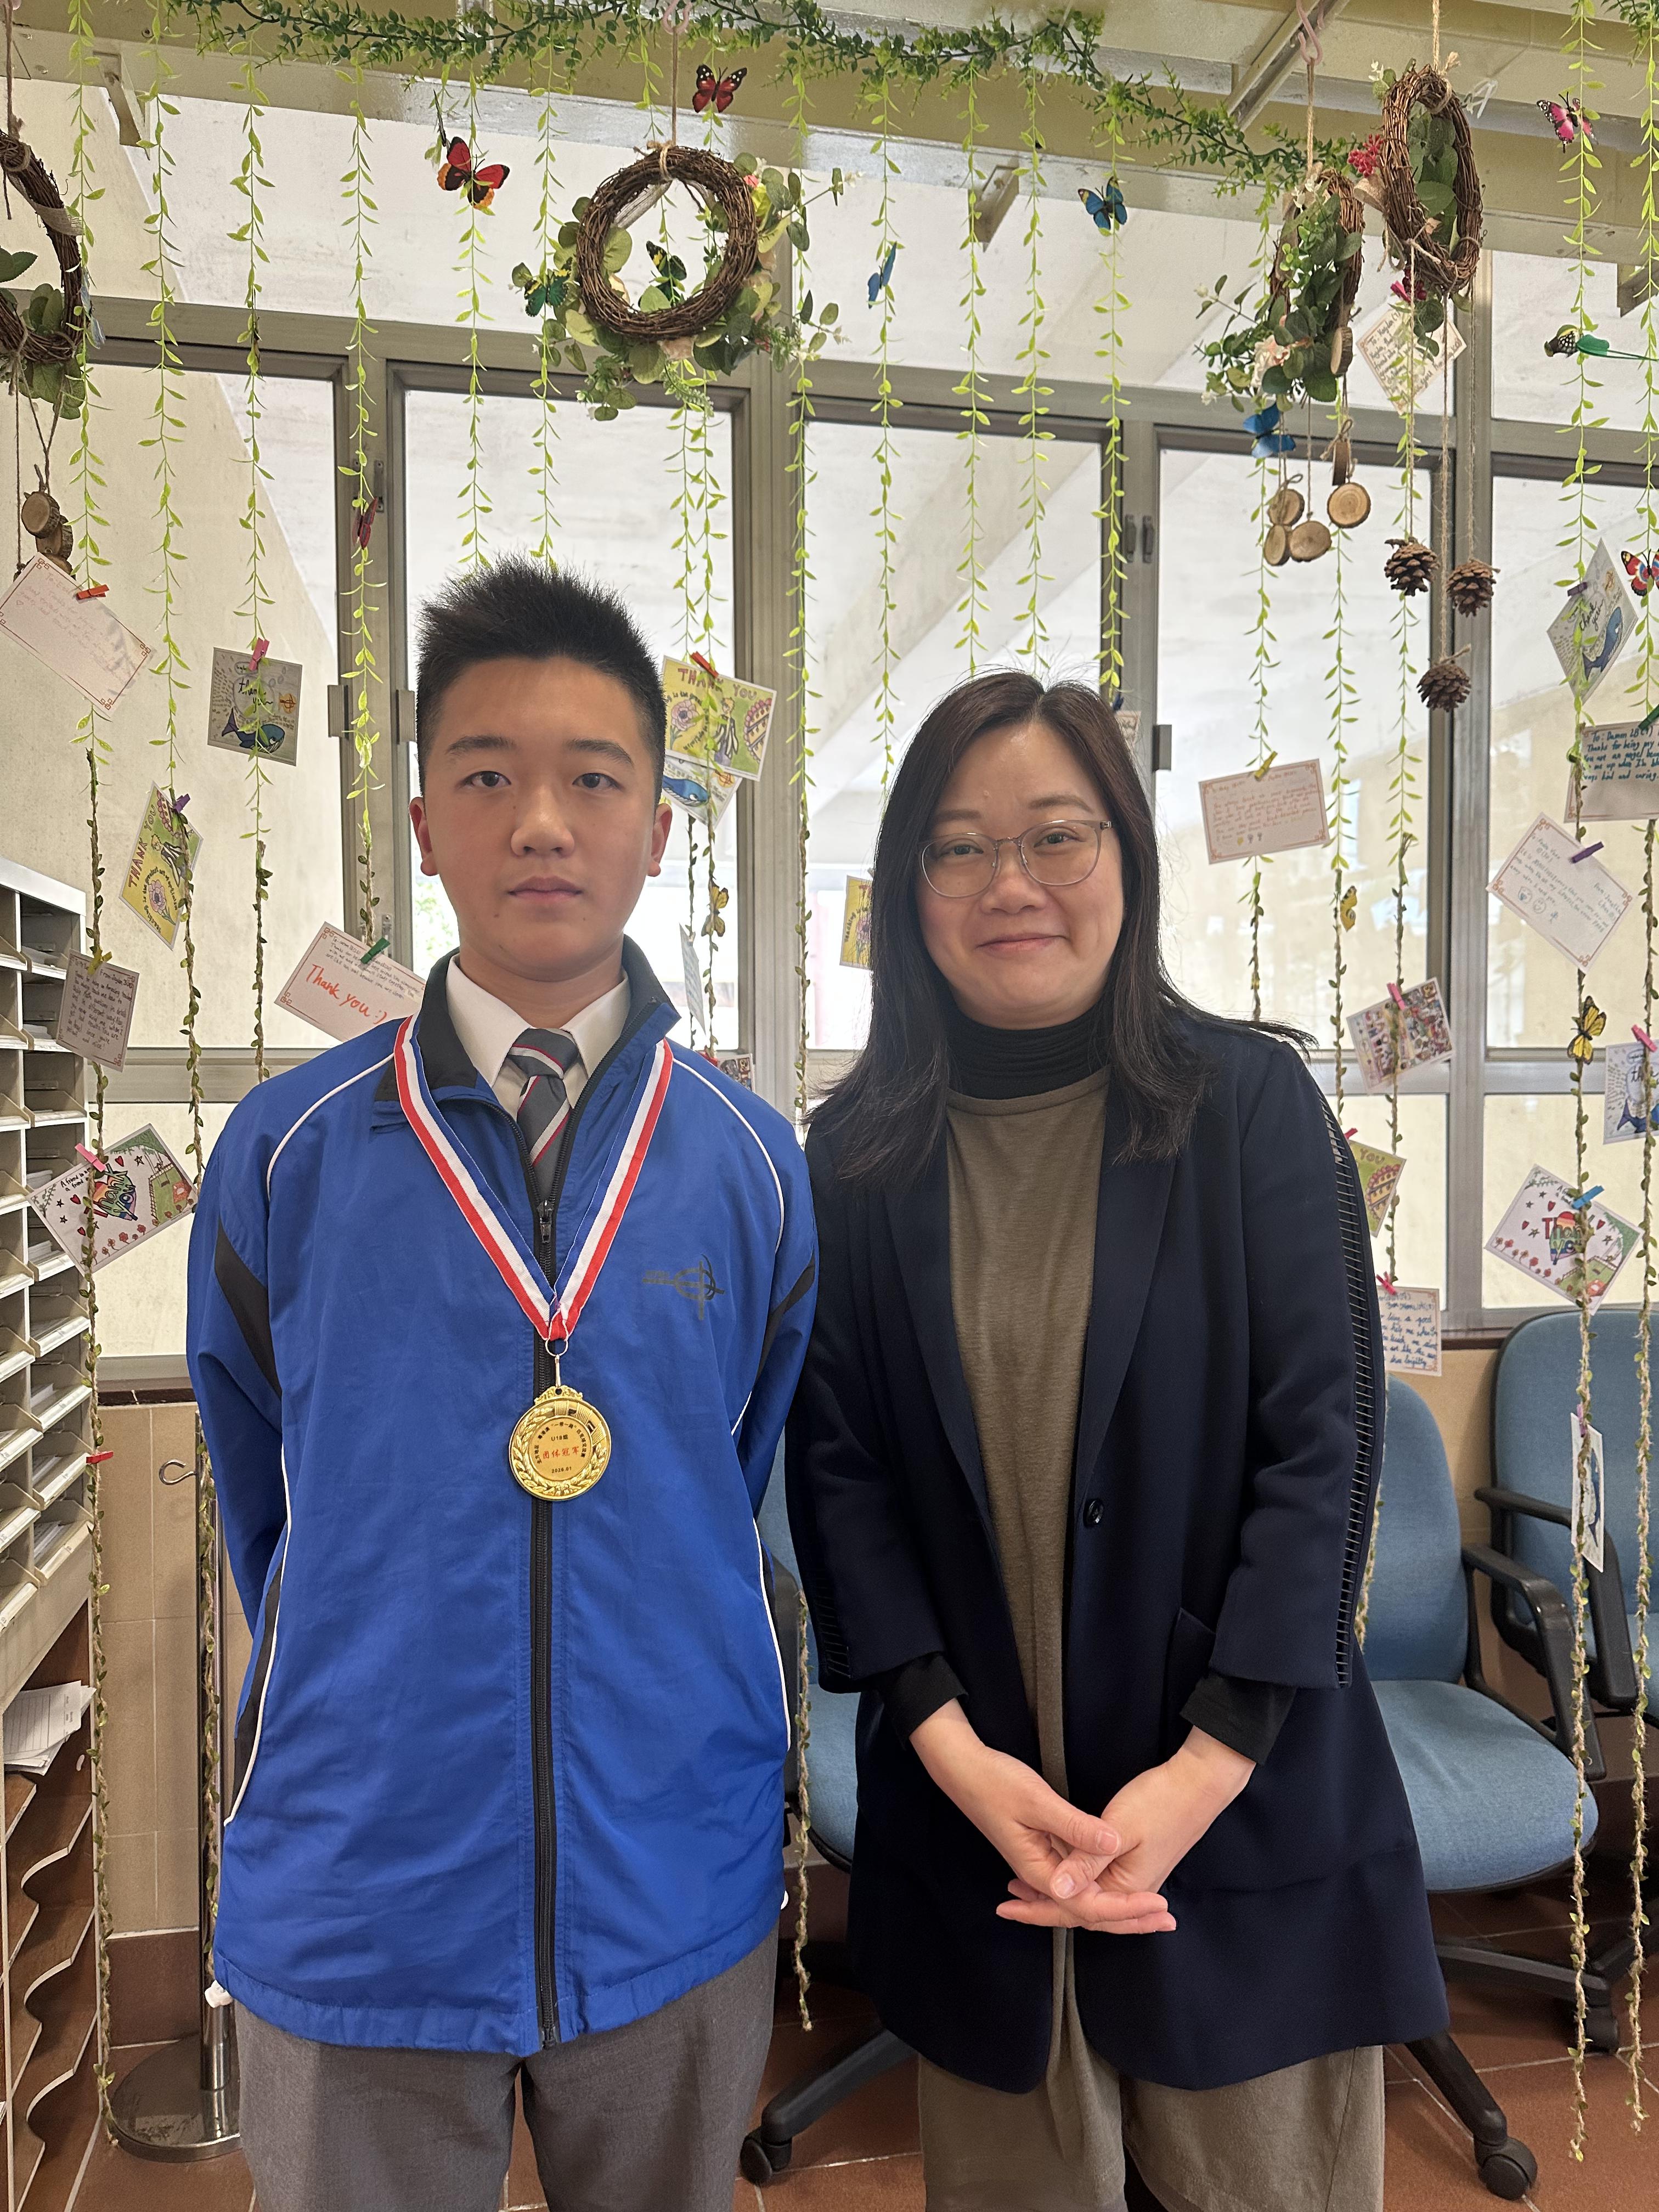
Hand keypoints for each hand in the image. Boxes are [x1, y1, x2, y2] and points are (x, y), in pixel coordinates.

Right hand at [910, 1702, 1170, 1931]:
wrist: (962, 1769)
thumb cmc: (995, 1782)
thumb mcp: (1038, 1800)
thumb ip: (1075, 1826)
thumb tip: (1111, 1843)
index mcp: (1040, 1869)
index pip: (1089, 1904)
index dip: (1126, 1907)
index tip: (1159, 1903)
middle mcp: (1040, 1873)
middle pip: (1087, 1908)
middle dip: (1128, 1916)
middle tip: (1166, 1918)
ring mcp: (1040, 1862)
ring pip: (1082, 1893)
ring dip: (1116, 1903)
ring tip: (1151, 1908)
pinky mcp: (1042, 1848)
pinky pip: (1073, 1876)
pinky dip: (1096, 1884)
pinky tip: (1116, 1885)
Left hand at [996, 1727, 1252, 1931]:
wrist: (1199, 1784)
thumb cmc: (1160, 1801)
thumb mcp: (1118, 1829)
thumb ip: (1085, 1861)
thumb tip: (1056, 1890)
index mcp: (1125, 1887)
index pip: (1075, 1911)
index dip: (1038, 1910)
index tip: (1007, 1908)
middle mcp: (1132, 1889)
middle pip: (1082, 1910)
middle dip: (1045, 1910)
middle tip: (1009, 1907)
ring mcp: (1137, 1876)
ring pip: (1090, 1895)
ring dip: (1060, 1897)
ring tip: (1024, 1893)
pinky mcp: (1138, 1861)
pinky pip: (1100, 1882)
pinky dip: (1077, 1882)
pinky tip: (1060, 1872)